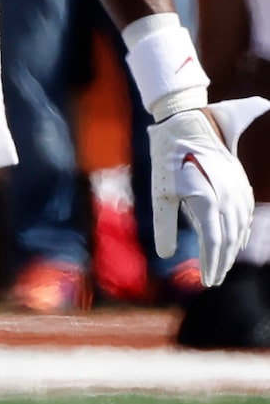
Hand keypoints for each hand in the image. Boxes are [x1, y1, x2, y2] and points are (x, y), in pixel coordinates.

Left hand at [149, 97, 269, 287]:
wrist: (187, 123)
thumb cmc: (166, 159)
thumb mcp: (159, 192)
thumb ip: (163, 225)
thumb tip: (164, 254)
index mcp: (207, 201)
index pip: (214, 242)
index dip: (212, 263)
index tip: (208, 281)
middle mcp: (226, 197)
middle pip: (229, 238)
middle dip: (222, 261)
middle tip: (214, 280)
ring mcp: (236, 189)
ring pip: (239, 226)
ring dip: (232, 248)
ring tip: (222, 265)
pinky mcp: (238, 181)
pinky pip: (245, 212)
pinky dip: (240, 229)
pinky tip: (236, 240)